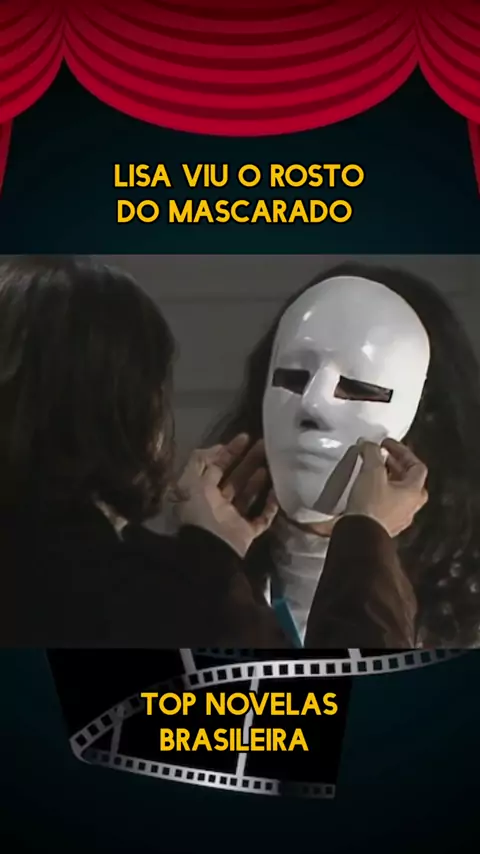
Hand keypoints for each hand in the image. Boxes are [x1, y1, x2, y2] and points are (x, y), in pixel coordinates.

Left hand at [175, 434, 277, 556]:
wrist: (209, 549)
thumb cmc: (199, 512)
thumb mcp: (190, 481)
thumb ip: (200, 461)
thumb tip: (219, 447)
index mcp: (200, 491)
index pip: (216, 466)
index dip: (229, 451)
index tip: (245, 437)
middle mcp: (216, 503)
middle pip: (235, 478)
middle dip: (249, 461)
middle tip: (265, 446)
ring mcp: (232, 518)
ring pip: (248, 495)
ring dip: (259, 480)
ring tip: (272, 465)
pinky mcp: (246, 532)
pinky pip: (261, 517)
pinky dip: (270, 506)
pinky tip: (277, 492)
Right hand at [344, 438, 427, 536]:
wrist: (359, 536)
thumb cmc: (371, 502)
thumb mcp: (372, 471)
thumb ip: (372, 453)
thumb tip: (369, 444)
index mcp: (414, 492)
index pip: (417, 466)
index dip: (402, 451)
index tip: (385, 444)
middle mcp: (411, 507)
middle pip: (409, 481)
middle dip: (394, 466)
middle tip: (379, 457)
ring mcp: (398, 519)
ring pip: (397, 494)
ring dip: (386, 480)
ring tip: (370, 471)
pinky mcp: (384, 526)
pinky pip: (385, 505)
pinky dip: (377, 493)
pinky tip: (363, 489)